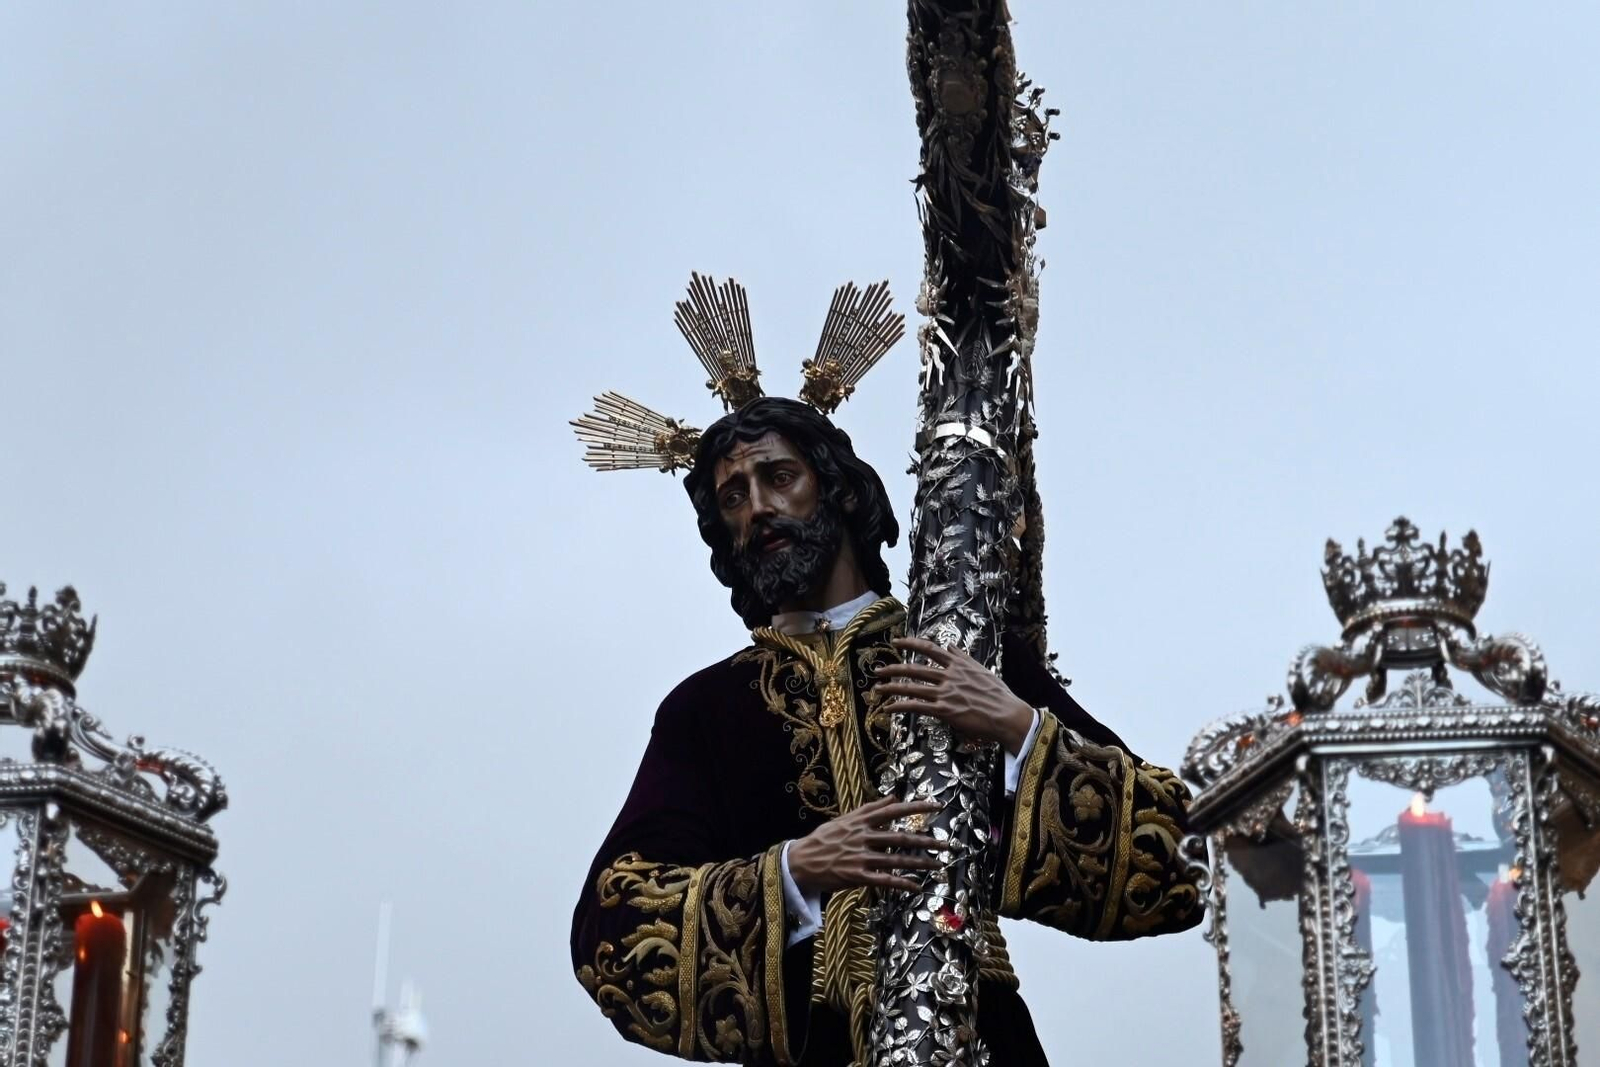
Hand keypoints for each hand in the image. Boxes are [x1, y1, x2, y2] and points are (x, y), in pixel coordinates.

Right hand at [786, 796, 943, 896]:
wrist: (800, 862)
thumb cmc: (822, 840)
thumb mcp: (844, 819)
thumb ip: (869, 809)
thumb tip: (892, 798)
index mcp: (860, 821)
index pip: (893, 810)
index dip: (916, 807)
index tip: (936, 806)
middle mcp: (863, 837)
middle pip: (901, 837)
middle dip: (926, 841)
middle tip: (946, 843)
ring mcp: (861, 858)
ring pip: (897, 860)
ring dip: (920, 863)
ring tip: (938, 865)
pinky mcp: (858, 877)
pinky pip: (885, 881)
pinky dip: (902, 884)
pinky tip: (917, 887)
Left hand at [873, 636, 1035, 755]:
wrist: (1008, 715)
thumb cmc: (999, 695)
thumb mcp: (982, 670)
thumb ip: (963, 658)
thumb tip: (950, 646)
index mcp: (958, 664)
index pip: (929, 649)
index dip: (910, 644)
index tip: (897, 641)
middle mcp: (949, 676)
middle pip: (914, 669)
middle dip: (893, 668)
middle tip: (878, 669)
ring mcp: (945, 693)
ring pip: (912, 687)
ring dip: (891, 687)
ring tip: (877, 688)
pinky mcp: (944, 710)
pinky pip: (916, 706)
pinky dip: (900, 706)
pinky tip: (889, 708)